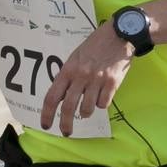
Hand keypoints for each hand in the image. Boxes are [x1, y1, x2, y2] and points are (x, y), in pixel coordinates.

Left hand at [41, 21, 133, 135]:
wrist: (120, 34)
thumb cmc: (96, 44)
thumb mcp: (76, 57)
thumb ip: (69, 75)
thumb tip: (62, 96)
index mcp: (68, 70)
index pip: (52, 97)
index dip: (47, 114)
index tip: (46, 125)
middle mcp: (81, 76)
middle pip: (69, 107)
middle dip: (66, 124)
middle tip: (66, 132)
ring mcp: (97, 80)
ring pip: (88, 108)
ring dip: (87, 112)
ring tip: (89, 109)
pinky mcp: (113, 82)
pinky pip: (104, 103)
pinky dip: (102, 103)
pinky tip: (104, 95)